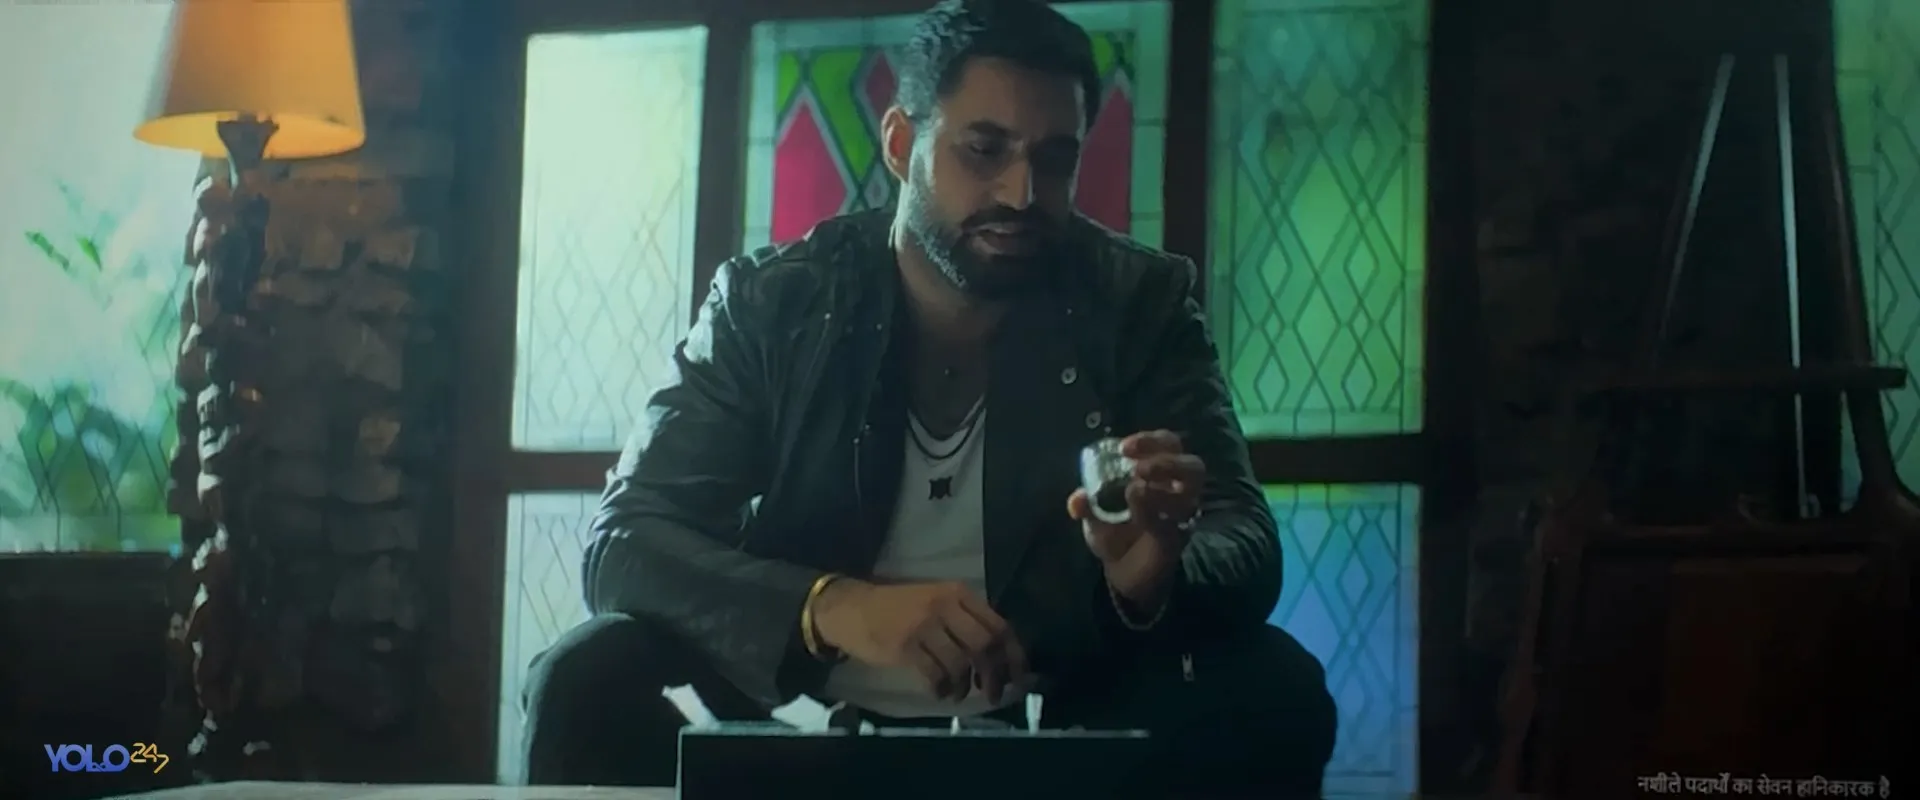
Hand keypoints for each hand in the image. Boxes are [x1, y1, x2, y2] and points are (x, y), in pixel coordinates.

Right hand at [812, 579, 1029, 703]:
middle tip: (992, 693)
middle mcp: (945, 605)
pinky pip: (936, 675)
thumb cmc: (899, 608)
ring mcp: (924, 625)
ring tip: (959, 693)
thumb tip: (999, 655)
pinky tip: (940, 691)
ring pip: (961, 662)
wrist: (852, 608)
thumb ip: (966, 620)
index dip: (1014, 655)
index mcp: (958, 593)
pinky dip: (943, 689)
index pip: (999, 625)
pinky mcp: (905, 646)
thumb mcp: (936, 602)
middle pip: (985, 644)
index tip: (1018, 677)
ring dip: (964, 685)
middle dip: (994, 674)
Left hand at [1067, 430, 1203, 609]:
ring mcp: (1181, 514)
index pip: (1167, 445)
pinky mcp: (1177, 537)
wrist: (1121, 571)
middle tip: (1139, 468)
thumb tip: (1077, 499)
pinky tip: (1138, 518)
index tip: (1124, 448)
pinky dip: (1154, 515)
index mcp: (1158, 474)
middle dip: (1167, 460)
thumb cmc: (1114, 531)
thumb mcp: (1093, 515)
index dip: (1151, 441)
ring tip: (1137, 489)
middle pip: (1192, 465)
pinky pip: (1173, 523)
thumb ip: (1086, 505)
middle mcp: (1176, 490)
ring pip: (1191, 490)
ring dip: (1164, 488)